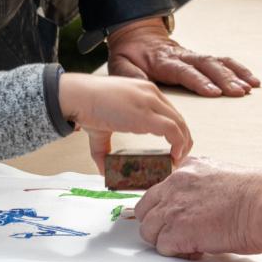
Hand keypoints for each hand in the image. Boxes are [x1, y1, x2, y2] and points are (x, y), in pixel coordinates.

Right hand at [58, 73, 191, 172]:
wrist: (77, 96)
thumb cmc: (86, 107)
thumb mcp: (101, 128)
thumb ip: (104, 149)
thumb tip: (104, 170)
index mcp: (144, 91)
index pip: (169, 111)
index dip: (175, 131)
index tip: (173, 148)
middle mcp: (151, 94)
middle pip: (178, 118)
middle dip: (183, 139)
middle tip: (178, 158)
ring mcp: (150, 102)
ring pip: (179, 124)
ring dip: (183, 144)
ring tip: (177, 161)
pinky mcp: (146, 115)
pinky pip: (172, 130)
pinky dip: (178, 144)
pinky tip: (173, 156)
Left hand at [106, 18, 259, 97]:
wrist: (137, 36)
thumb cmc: (129, 55)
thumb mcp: (121, 65)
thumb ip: (130, 75)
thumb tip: (139, 86)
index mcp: (163, 61)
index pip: (183, 71)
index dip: (199, 81)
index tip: (213, 92)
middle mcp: (182, 56)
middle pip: (206, 65)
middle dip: (224, 78)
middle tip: (239, 92)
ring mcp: (193, 55)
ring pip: (217, 62)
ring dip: (235, 74)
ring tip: (251, 87)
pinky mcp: (200, 58)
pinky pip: (222, 61)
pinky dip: (238, 68)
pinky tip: (252, 80)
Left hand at [136, 157, 261, 258]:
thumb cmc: (257, 195)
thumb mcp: (223, 175)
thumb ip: (204, 185)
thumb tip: (201, 203)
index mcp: (188, 167)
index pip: (159, 190)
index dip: (166, 209)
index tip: (176, 219)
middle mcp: (176, 183)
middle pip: (145, 209)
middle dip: (158, 224)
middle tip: (179, 234)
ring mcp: (174, 206)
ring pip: (149, 230)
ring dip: (166, 240)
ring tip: (190, 243)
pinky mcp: (178, 229)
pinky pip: (163, 247)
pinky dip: (177, 253)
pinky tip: (196, 250)